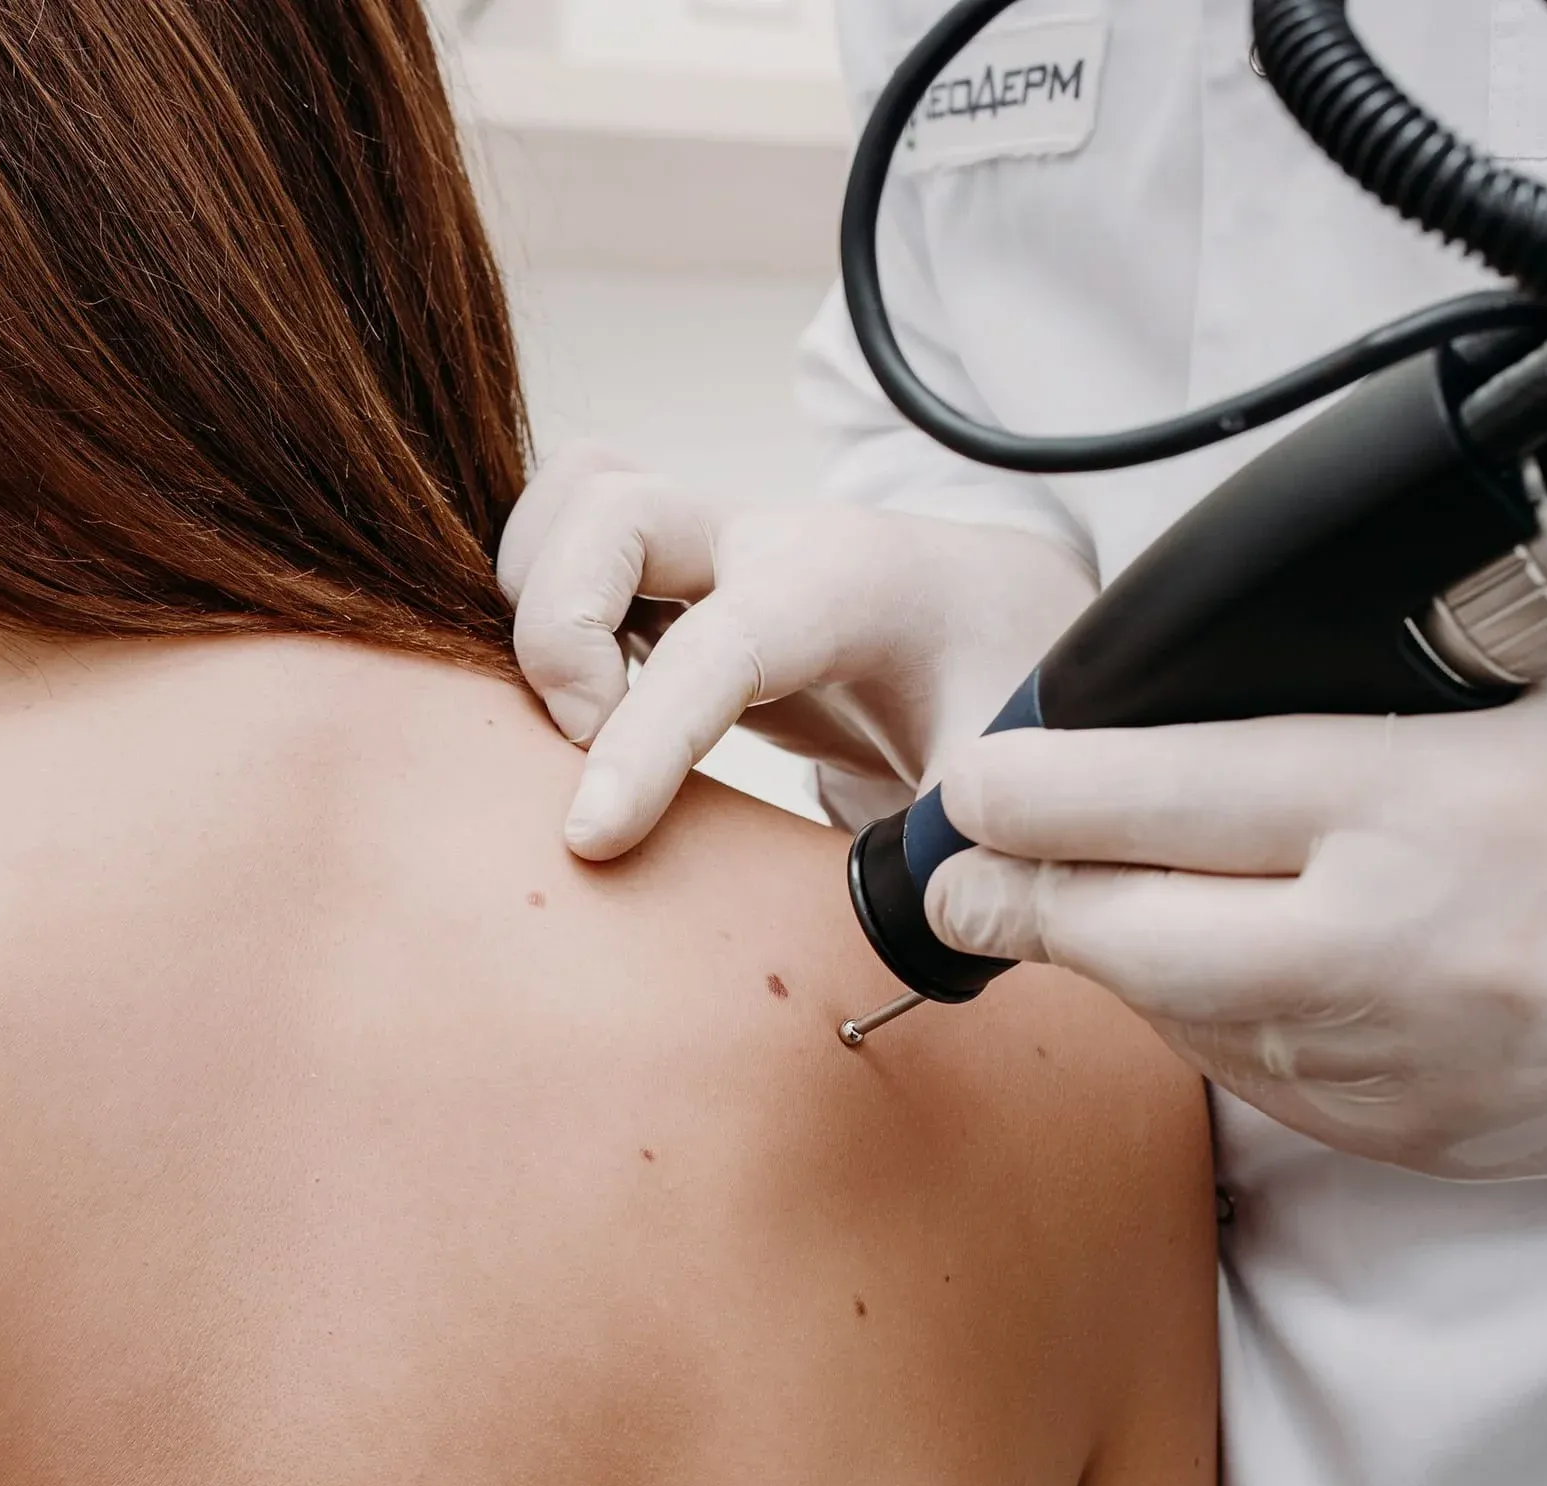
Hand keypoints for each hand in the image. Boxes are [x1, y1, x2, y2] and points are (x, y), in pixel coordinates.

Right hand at [496, 443, 1093, 859]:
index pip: (714, 647)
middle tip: (587, 754)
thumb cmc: (1000, 687)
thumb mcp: (1009, 771)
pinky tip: (579, 701)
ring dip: (536, 605)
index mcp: (848, 586)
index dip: (640, 743)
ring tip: (580, 720)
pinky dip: (538, 603)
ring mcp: (711, 543)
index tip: (593, 839)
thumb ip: (963, 843)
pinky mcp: (673, 570)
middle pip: (609, 510)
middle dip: (561, 634)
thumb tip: (915, 921)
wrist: (1008, 611)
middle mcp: (766, 540)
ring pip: (572, 504)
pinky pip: (568, 538)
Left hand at [925, 657, 1546, 1177]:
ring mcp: (1379, 1063)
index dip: (1026, 789)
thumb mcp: (1504, 699)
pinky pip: (1232, 1074)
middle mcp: (1383, 947)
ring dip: (1101, 958)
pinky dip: (1193, 1018)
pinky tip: (1201, 966)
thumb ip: (1321, 711)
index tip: (971, 779)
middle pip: (1117, 931)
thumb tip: (1129, 719)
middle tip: (957, 871)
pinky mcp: (1382, 1138)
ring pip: (1161, 1011)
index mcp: (1413, 805)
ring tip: (1077, 899)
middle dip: (1011, 898)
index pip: (1154, 795)